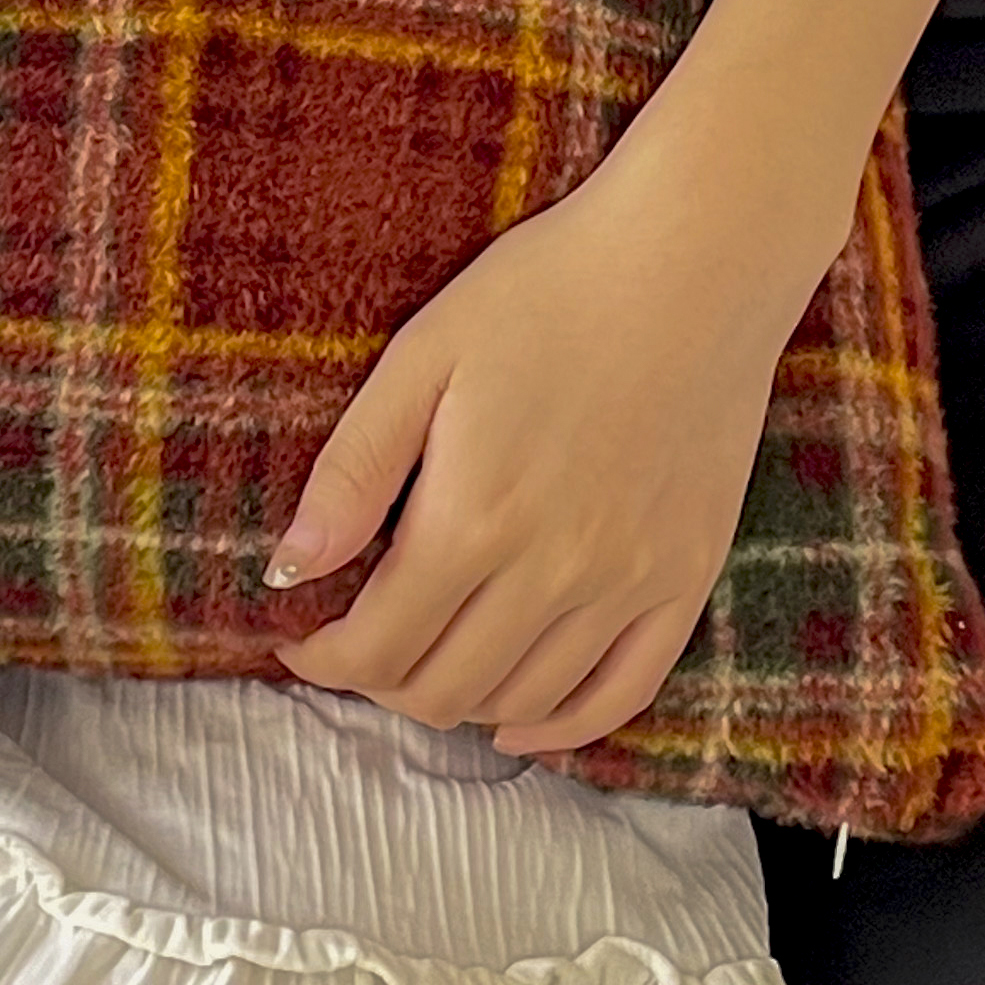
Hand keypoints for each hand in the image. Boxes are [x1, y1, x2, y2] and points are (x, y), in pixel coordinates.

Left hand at [266, 141, 841, 754]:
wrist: (696, 260)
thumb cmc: (548, 290)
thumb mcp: (424, 357)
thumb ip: (354, 470)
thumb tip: (289, 569)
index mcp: (475, 517)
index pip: (379, 644)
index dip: (325, 659)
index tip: (299, 640)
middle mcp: (554, 571)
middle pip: (444, 688)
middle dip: (381, 681)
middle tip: (357, 644)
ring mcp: (630, 583)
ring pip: (524, 700)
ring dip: (459, 700)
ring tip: (424, 660)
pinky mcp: (687, 577)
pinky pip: (623, 692)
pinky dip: (562, 725)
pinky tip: (519, 721)